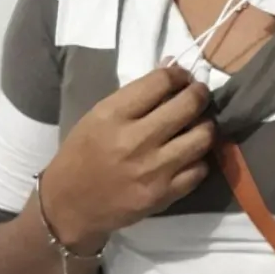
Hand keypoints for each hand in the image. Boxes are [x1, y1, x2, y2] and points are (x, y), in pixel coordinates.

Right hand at [38, 65, 215, 253]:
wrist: (68, 207)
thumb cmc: (81, 154)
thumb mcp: (99, 116)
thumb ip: (137, 93)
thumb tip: (171, 66)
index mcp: (112, 116)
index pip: (161, 82)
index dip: (179, 74)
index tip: (183, 77)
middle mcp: (135, 141)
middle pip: (189, 105)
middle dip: (200, 94)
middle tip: (199, 95)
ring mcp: (153, 170)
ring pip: (203, 137)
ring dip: (206, 126)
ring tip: (199, 125)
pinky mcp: (164, 195)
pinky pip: (200, 169)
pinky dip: (199, 159)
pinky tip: (189, 155)